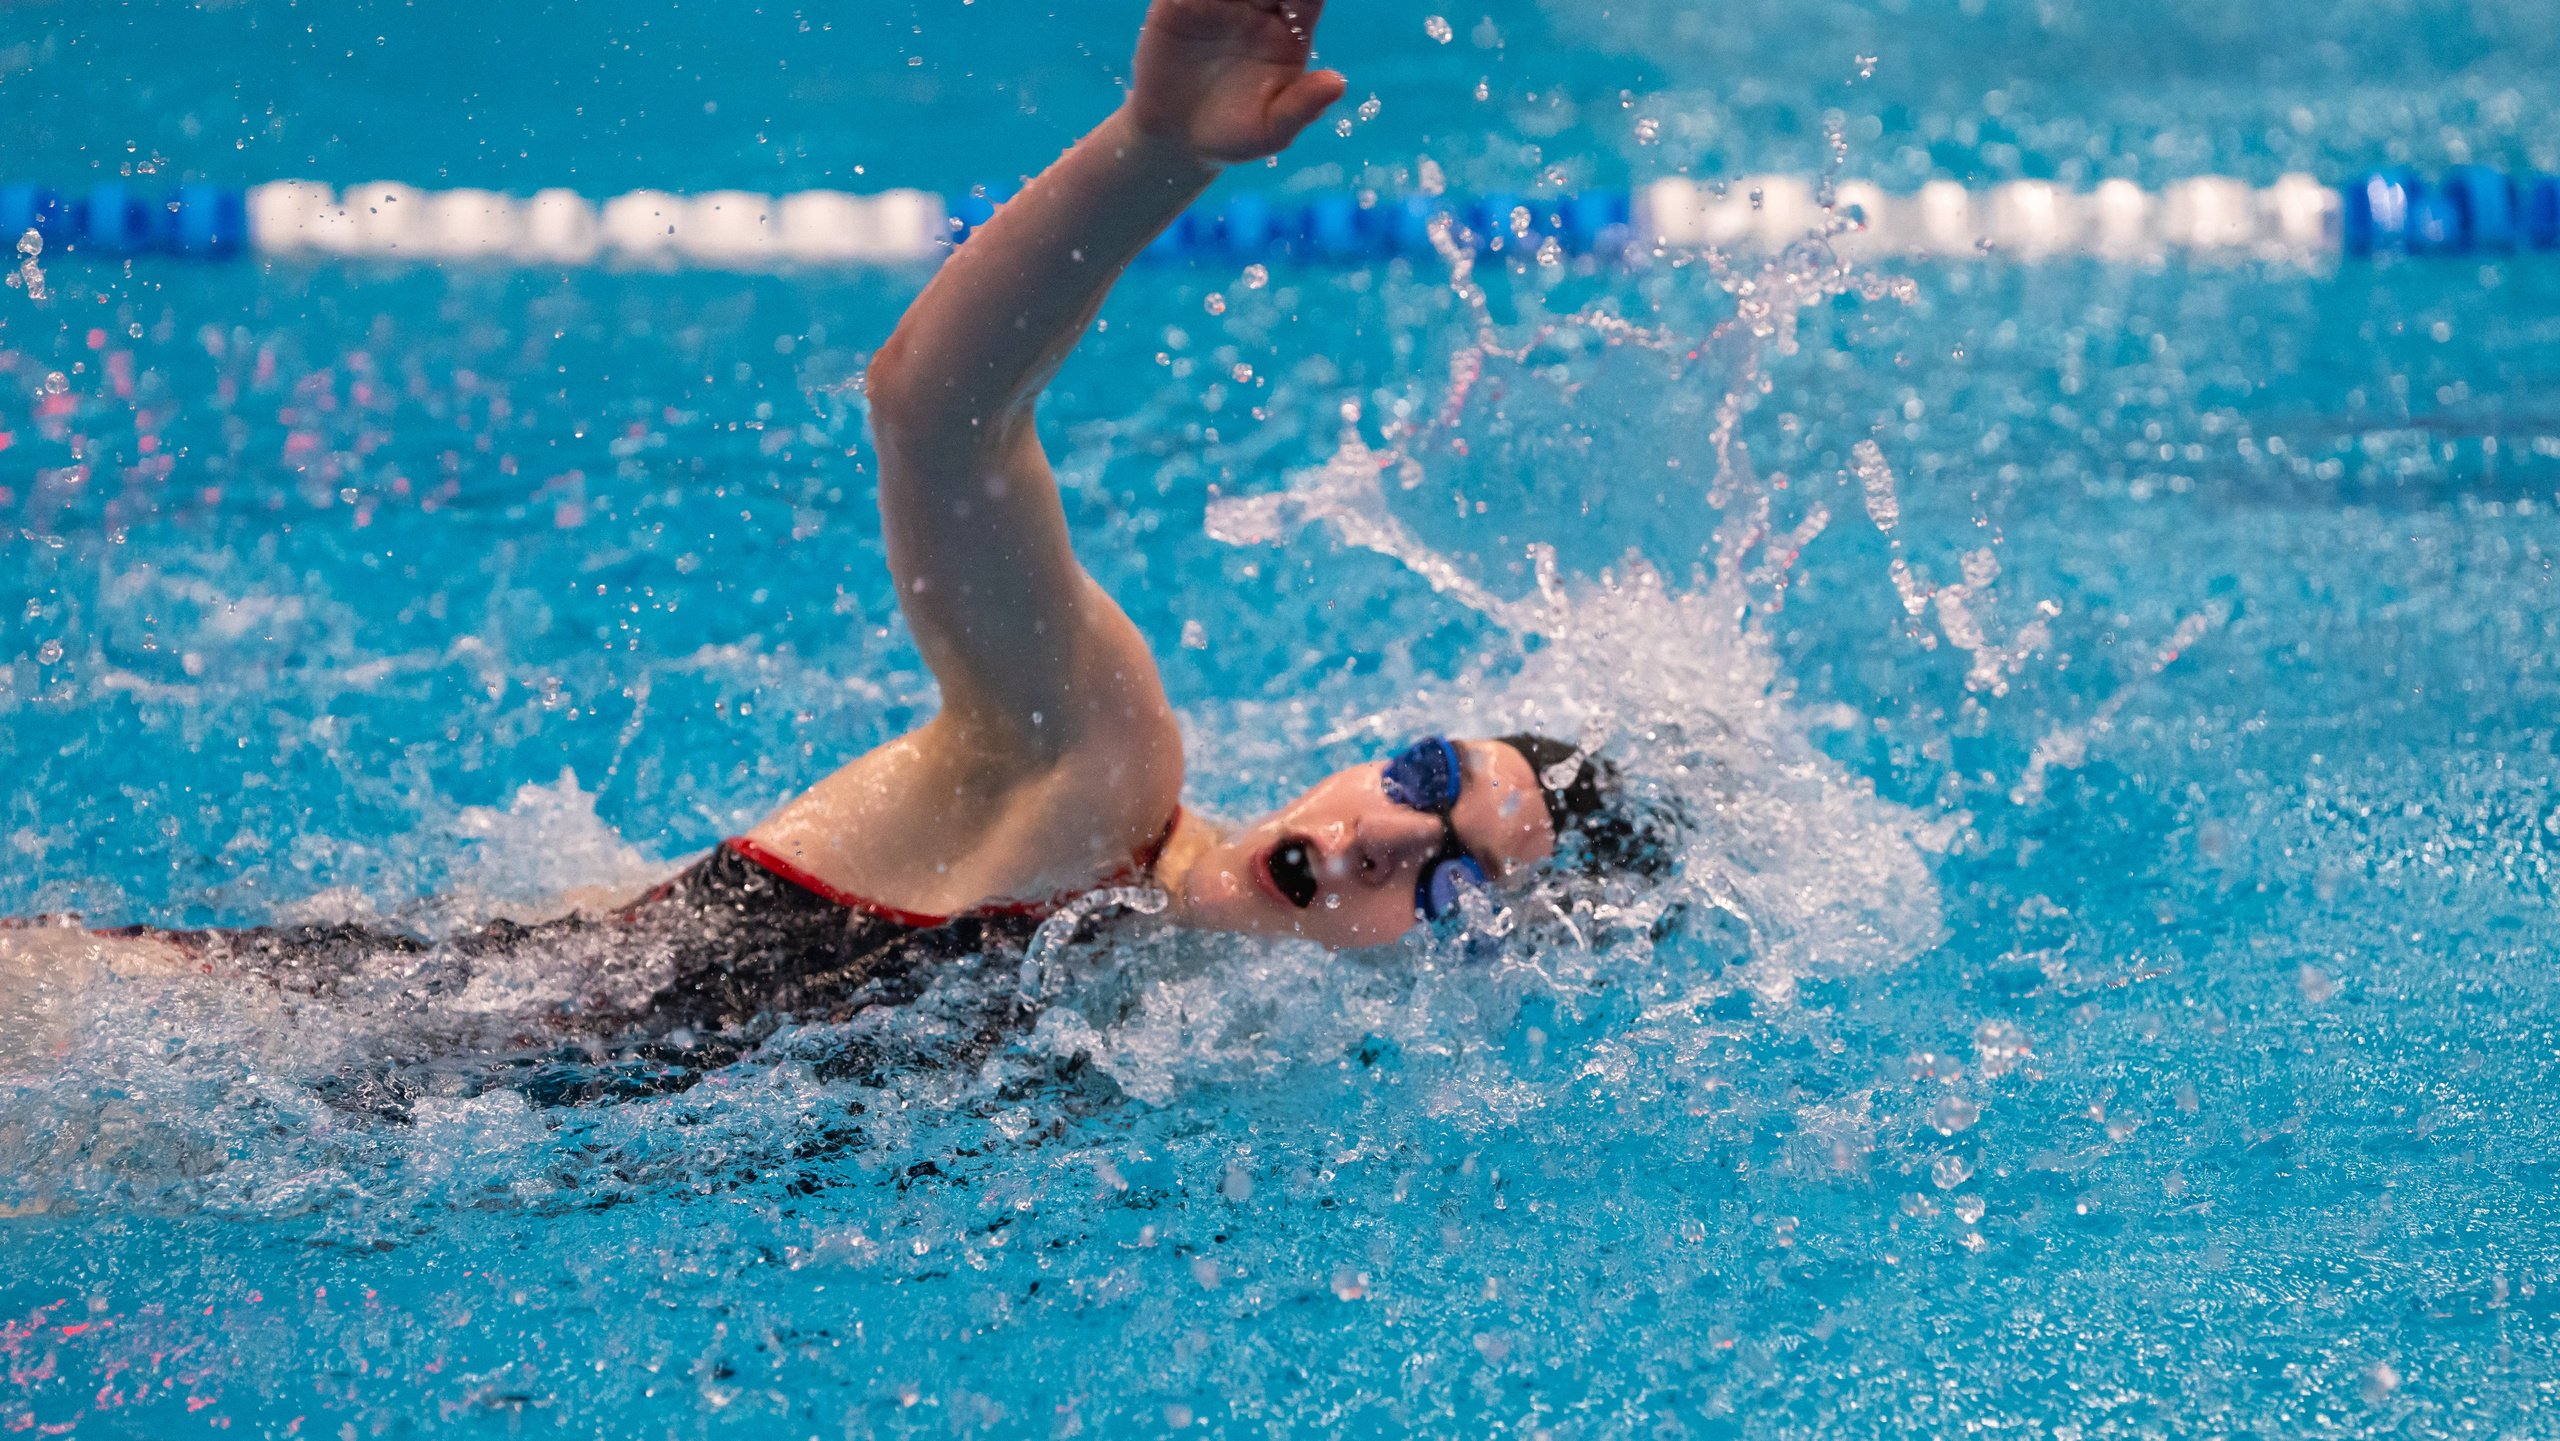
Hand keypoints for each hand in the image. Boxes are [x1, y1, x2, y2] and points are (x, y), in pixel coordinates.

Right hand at [1127, 0, 1346, 164]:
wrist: (1177, 141)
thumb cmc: (1233, 136)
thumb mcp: (1270, 131)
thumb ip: (1302, 108)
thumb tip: (1338, 85)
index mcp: (1291, 32)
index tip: (1296, 1)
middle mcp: (1260, 8)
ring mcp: (1221, 3)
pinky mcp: (1180, 4)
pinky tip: (1188, 0)